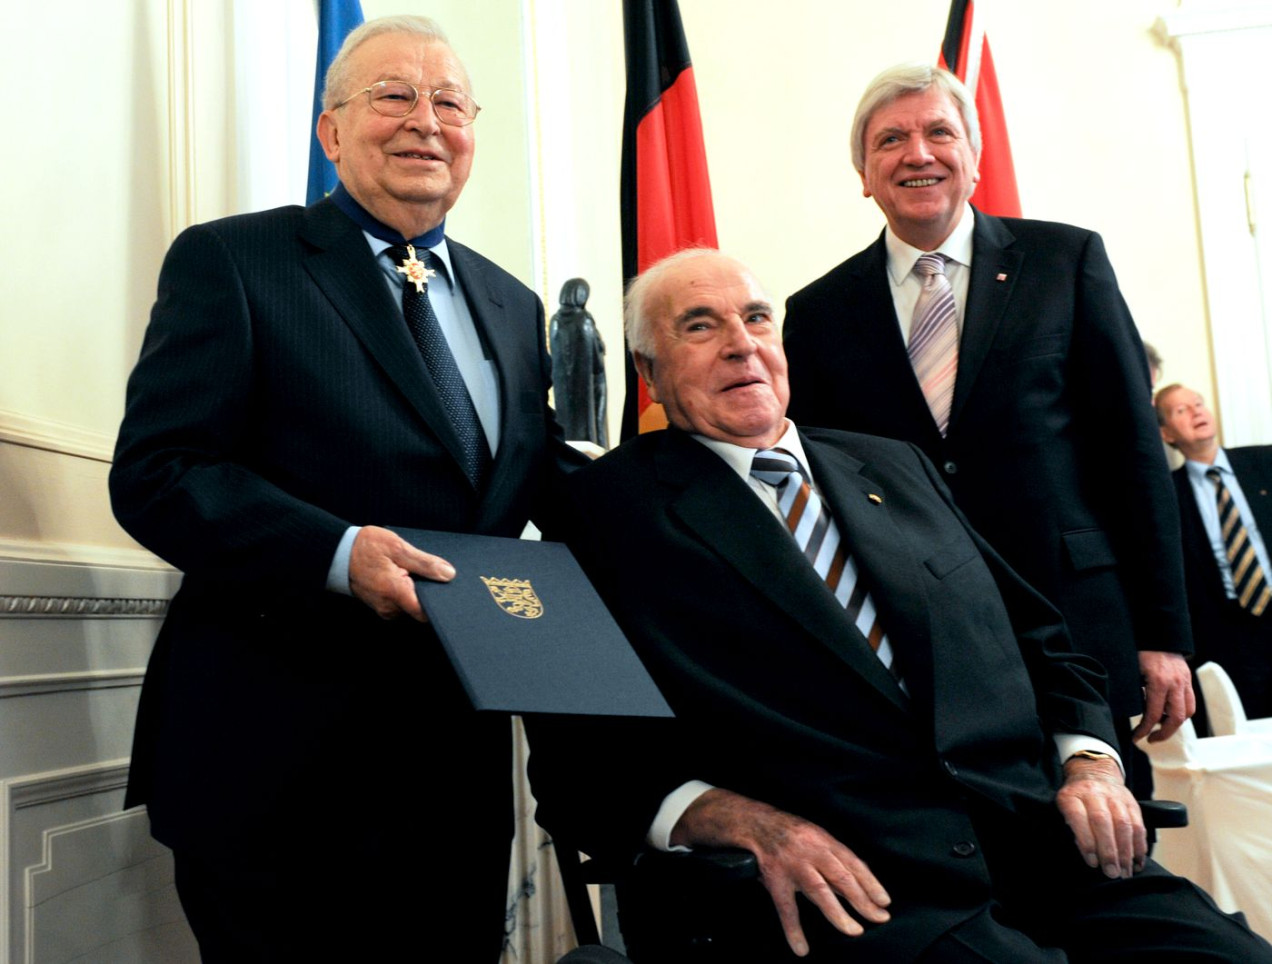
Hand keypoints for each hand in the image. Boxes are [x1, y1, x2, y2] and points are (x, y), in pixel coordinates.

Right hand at [348, 525, 454, 620]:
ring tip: (414, 569)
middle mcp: (389, 606)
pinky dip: (408, 590)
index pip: (425, 611)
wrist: (338, 553)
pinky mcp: (382, 606)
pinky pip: (402, 602)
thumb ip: (424, 562)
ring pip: (411, 605)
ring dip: (417, 589)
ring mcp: (384, 608)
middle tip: (433, 572)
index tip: (448, 590)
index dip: (440, 602)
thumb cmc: (365, 547)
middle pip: (420, 608)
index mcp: (394, 592)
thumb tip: (448, 574)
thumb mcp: (397, 547)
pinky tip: (407, 574)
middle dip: (430, 592)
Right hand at [670, 788, 889, 956]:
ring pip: (820, 891)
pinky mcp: (775, 878)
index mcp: (824, 840)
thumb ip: (833, 857)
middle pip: (843, 877)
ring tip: (854, 931)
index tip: (884, 901)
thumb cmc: (789, 832)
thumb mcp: (815, 836)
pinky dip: (794, 929)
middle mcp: (811, 850)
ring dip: (839, 914)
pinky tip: (801, 947)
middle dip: (863, 900)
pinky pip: (786, 907)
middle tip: (879, 918)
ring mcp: (793, 864)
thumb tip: (859, 882)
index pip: (853, 863)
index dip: (871, 883)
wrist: (754, 823)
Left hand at [1056, 755, 1145, 878]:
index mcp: (1072, 796)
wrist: (1093, 772)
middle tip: (1112, 873)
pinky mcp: (1132, 802)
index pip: (1078, 817)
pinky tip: (1137, 862)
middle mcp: (1094, 793)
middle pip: (1103, 822)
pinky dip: (1139, 846)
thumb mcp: (1065, 808)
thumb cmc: (1076, 799)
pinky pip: (1139, 825)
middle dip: (1109, 851)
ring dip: (1127, 852)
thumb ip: (1072, 827)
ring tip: (1125, 872)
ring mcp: (1115, 797)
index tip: (1092, 862)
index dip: (1086, 841)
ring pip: (1124, 824)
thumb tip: (1087, 855)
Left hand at [1131, 650, 1194, 741]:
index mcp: (1158, 682)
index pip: (1153, 714)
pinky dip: (1181, 712)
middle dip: (1163, 733)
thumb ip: (1134, 692)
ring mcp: (1184, 682)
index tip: (1136, 737)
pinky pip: (1190, 702)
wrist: (1158, 633)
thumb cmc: (1139, 652)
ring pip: (1187, 712)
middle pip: (1176, 718)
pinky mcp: (1188, 680)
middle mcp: (1175, 683)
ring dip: (1173, 723)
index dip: (1144, 729)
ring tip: (1158, 726)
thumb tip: (1131, 713)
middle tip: (1150, 739)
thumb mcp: (1131, 672)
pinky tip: (1167, 713)